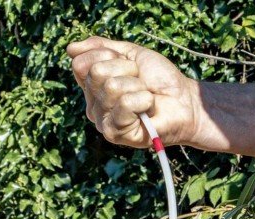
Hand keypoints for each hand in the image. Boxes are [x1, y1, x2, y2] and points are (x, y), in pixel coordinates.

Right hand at [66, 36, 199, 147]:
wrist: (184, 100)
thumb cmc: (160, 79)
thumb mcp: (131, 54)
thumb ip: (101, 48)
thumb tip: (70, 49)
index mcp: (92, 86)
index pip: (81, 63)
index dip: (109, 56)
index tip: (129, 64)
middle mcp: (93, 105)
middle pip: (97, 73)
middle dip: (126, 70)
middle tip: (141, 81)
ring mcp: (103, 121)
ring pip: (112, 87)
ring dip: (138, 86)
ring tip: (146, 95)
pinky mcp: (115, 134)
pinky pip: (124, 104)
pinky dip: (143, 100)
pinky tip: (148, 108)